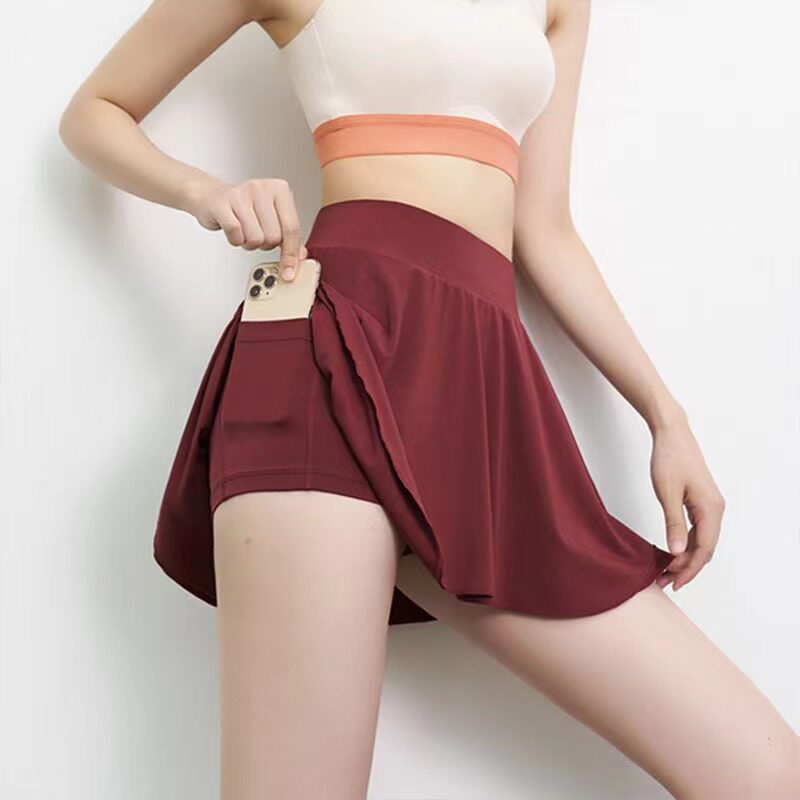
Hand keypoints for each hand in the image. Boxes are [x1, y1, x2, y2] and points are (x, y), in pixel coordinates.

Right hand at [185, 177, 307, 279]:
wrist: (210, 196)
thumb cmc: (243, 208)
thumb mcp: (271, 217)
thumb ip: (288, 236)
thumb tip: (300, 256)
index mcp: (280, 189)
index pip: (292, 228)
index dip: (291, 254)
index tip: (289, 272)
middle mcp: (262, 188)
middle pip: (274, 237)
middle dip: (265, 244)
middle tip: (256, 233)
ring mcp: (241, 194)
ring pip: (256, 238)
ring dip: (249, 243)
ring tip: (243, 230)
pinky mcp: (222, 204)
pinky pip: (236, 234)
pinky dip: (235, 240)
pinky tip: (233, 231)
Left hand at [649, 410, 725, 590]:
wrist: (671, 434)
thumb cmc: (669, 459)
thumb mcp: (667, 494)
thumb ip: (673, 524)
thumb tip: (678, 551)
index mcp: (710, 509)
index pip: (704, 549)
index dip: (689, 569)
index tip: (674, 582)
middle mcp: (715, 508)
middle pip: (705, 548)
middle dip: (687, 567)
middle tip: (665, 580)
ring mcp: (709, 505)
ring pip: (702, 540)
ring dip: (686, 556)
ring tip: (666, 569)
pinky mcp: (701, 500)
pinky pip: (698, 529)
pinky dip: (686, 542)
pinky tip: (672, 549)